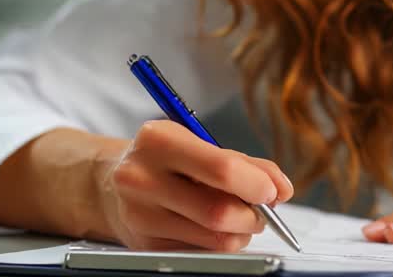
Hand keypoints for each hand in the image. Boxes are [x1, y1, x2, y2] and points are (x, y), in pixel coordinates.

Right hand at [96, 120, 293, 250]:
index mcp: (160, 140)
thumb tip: (282, 189)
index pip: (222, 169)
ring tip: (239, 219)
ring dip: (240, 233)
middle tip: (261, 211)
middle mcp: (142, 177)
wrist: (110, 182)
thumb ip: (245, 163)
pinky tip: (212, 228)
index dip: (257, 185)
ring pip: (213, 238)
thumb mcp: (199, 144)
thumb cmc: (167, 159)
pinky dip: (218, 243)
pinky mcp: (143, 243)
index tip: (274, 192)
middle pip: (219, 211)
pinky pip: (200, 252)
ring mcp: (139, 214)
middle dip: (253, 216)